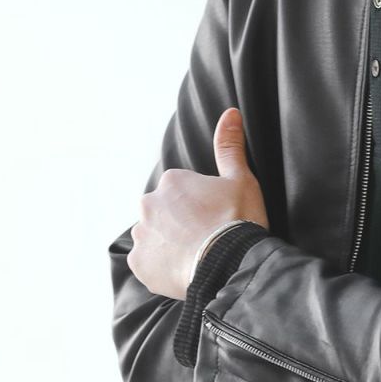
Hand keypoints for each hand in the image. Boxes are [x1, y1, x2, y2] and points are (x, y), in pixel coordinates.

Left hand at [126, 106, 268, 299]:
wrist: (229, 264)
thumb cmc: (237, 219)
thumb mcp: (241, 179)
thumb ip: (229, 146)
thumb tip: (230, 113)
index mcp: (171, 182)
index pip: (182, 191)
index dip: (201, 205)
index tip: (216, 217)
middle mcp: (148, 204)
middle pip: (164, 212)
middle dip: (179, 222)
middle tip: (206, 237)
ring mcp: (141, 235)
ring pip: (154, 236)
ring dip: (169, 243)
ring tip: (196, 255)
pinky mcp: (139, 263)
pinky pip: (147, 262)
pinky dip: (161, 266)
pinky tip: (183, 268)